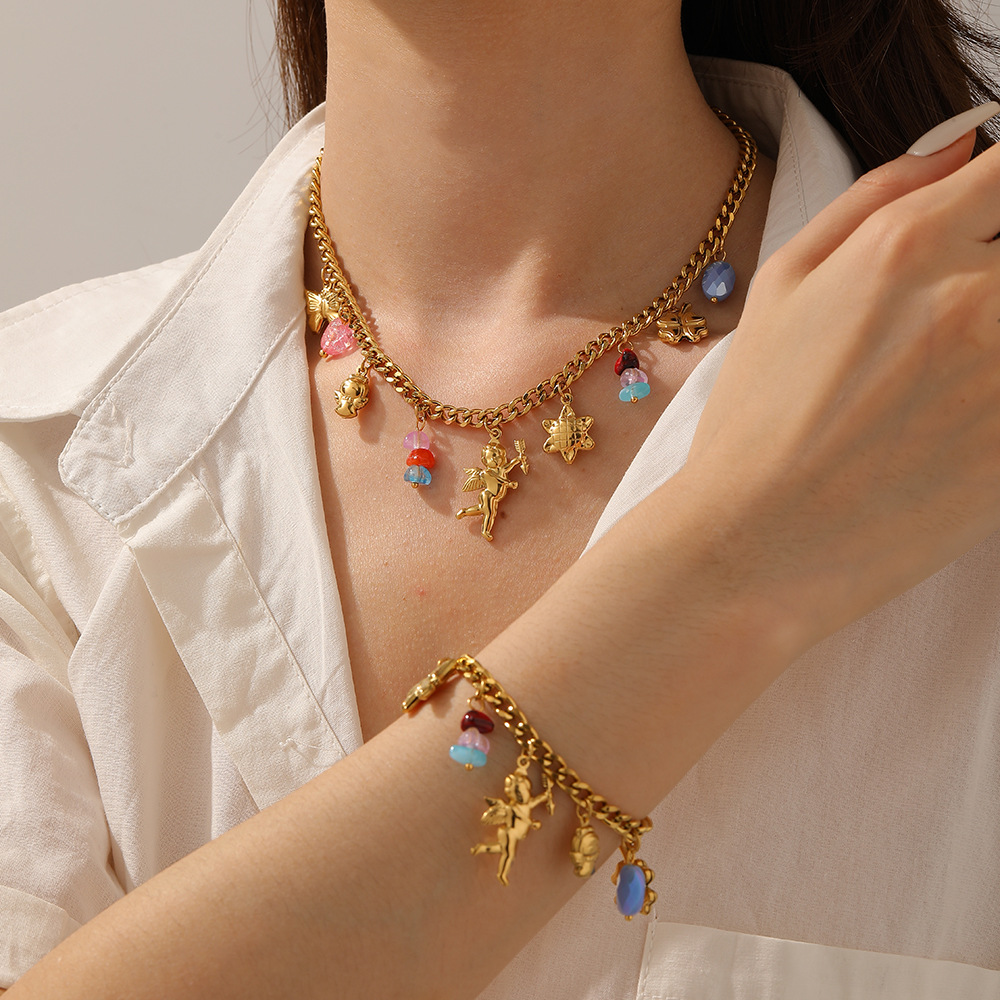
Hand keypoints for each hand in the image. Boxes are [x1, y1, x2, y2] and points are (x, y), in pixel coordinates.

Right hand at [686, 131, 999, 651]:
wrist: (756, 543)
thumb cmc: (757, 419)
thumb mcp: (781, 285)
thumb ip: (876, 196)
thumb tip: (963, 149)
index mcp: (907, 246)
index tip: (987, 227)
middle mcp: (976, 298)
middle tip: (963, 313)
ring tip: (954, 369)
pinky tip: (965, 409)